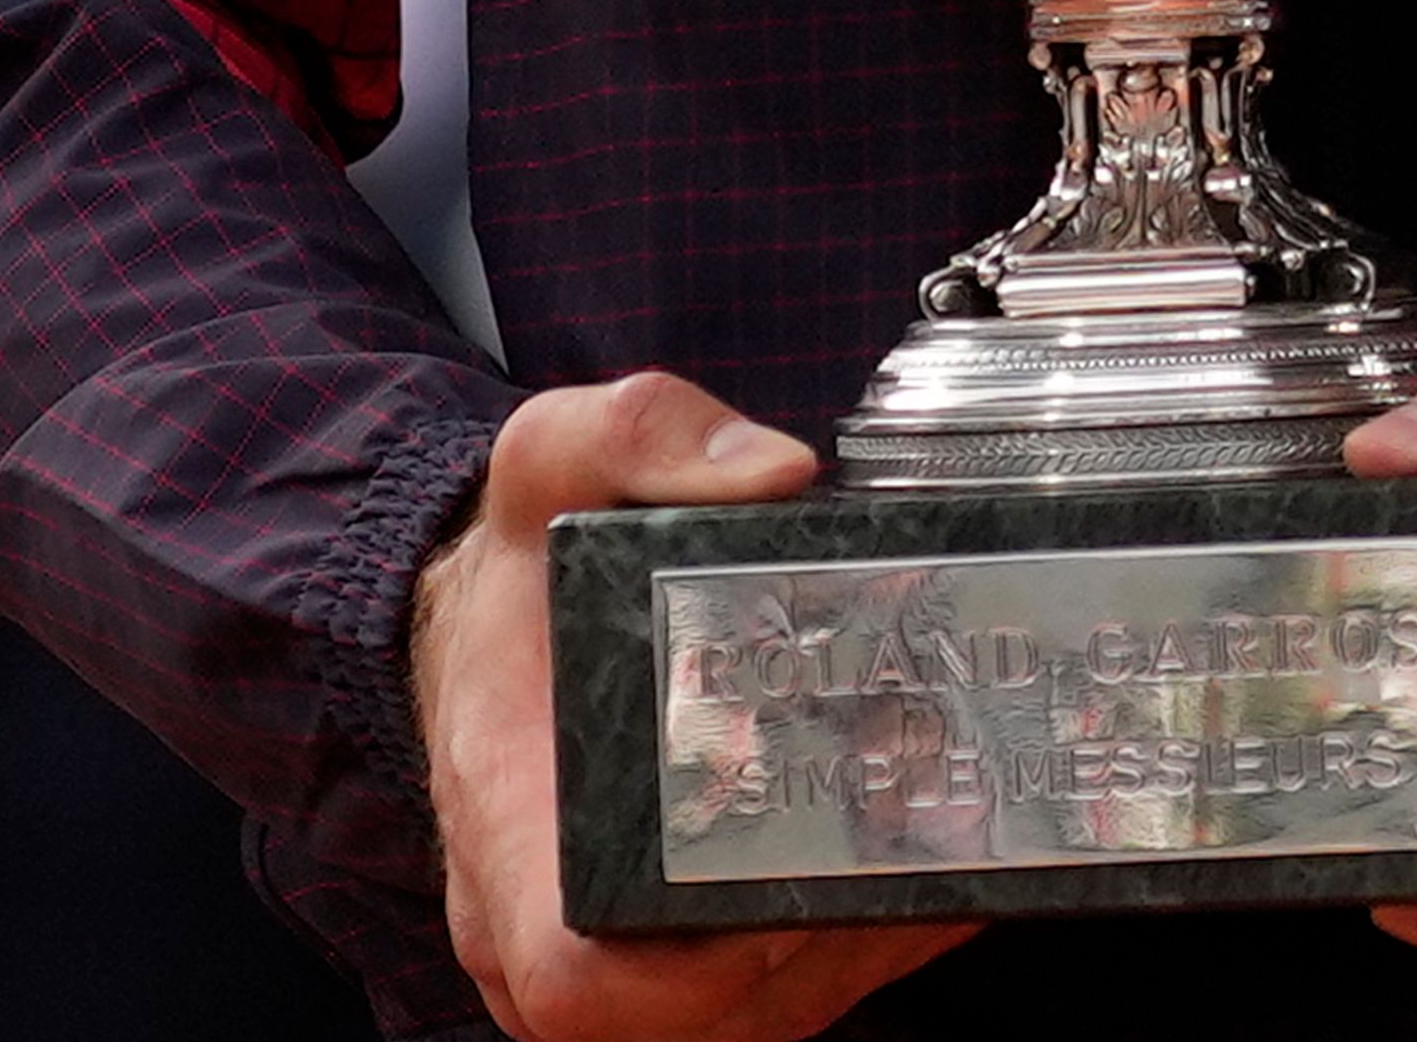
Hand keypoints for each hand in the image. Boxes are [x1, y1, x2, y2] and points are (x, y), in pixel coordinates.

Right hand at [413, 374, 978, 1041]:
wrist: (482, 619)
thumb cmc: (519, 564)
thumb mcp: (555, 454)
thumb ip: (646, 433)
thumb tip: (774, 472)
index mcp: (509, 830)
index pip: (580, 980)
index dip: (695, 969)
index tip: (788, 880)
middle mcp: (544, 929)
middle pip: (699, 1014)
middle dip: (824, 944)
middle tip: (911, 832)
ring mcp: (607, 960)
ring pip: (752, 1014)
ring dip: (854, 949)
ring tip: (933, 842)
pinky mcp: (664, 961)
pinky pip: (775, 993)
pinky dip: (857, 944)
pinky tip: (917, 864)